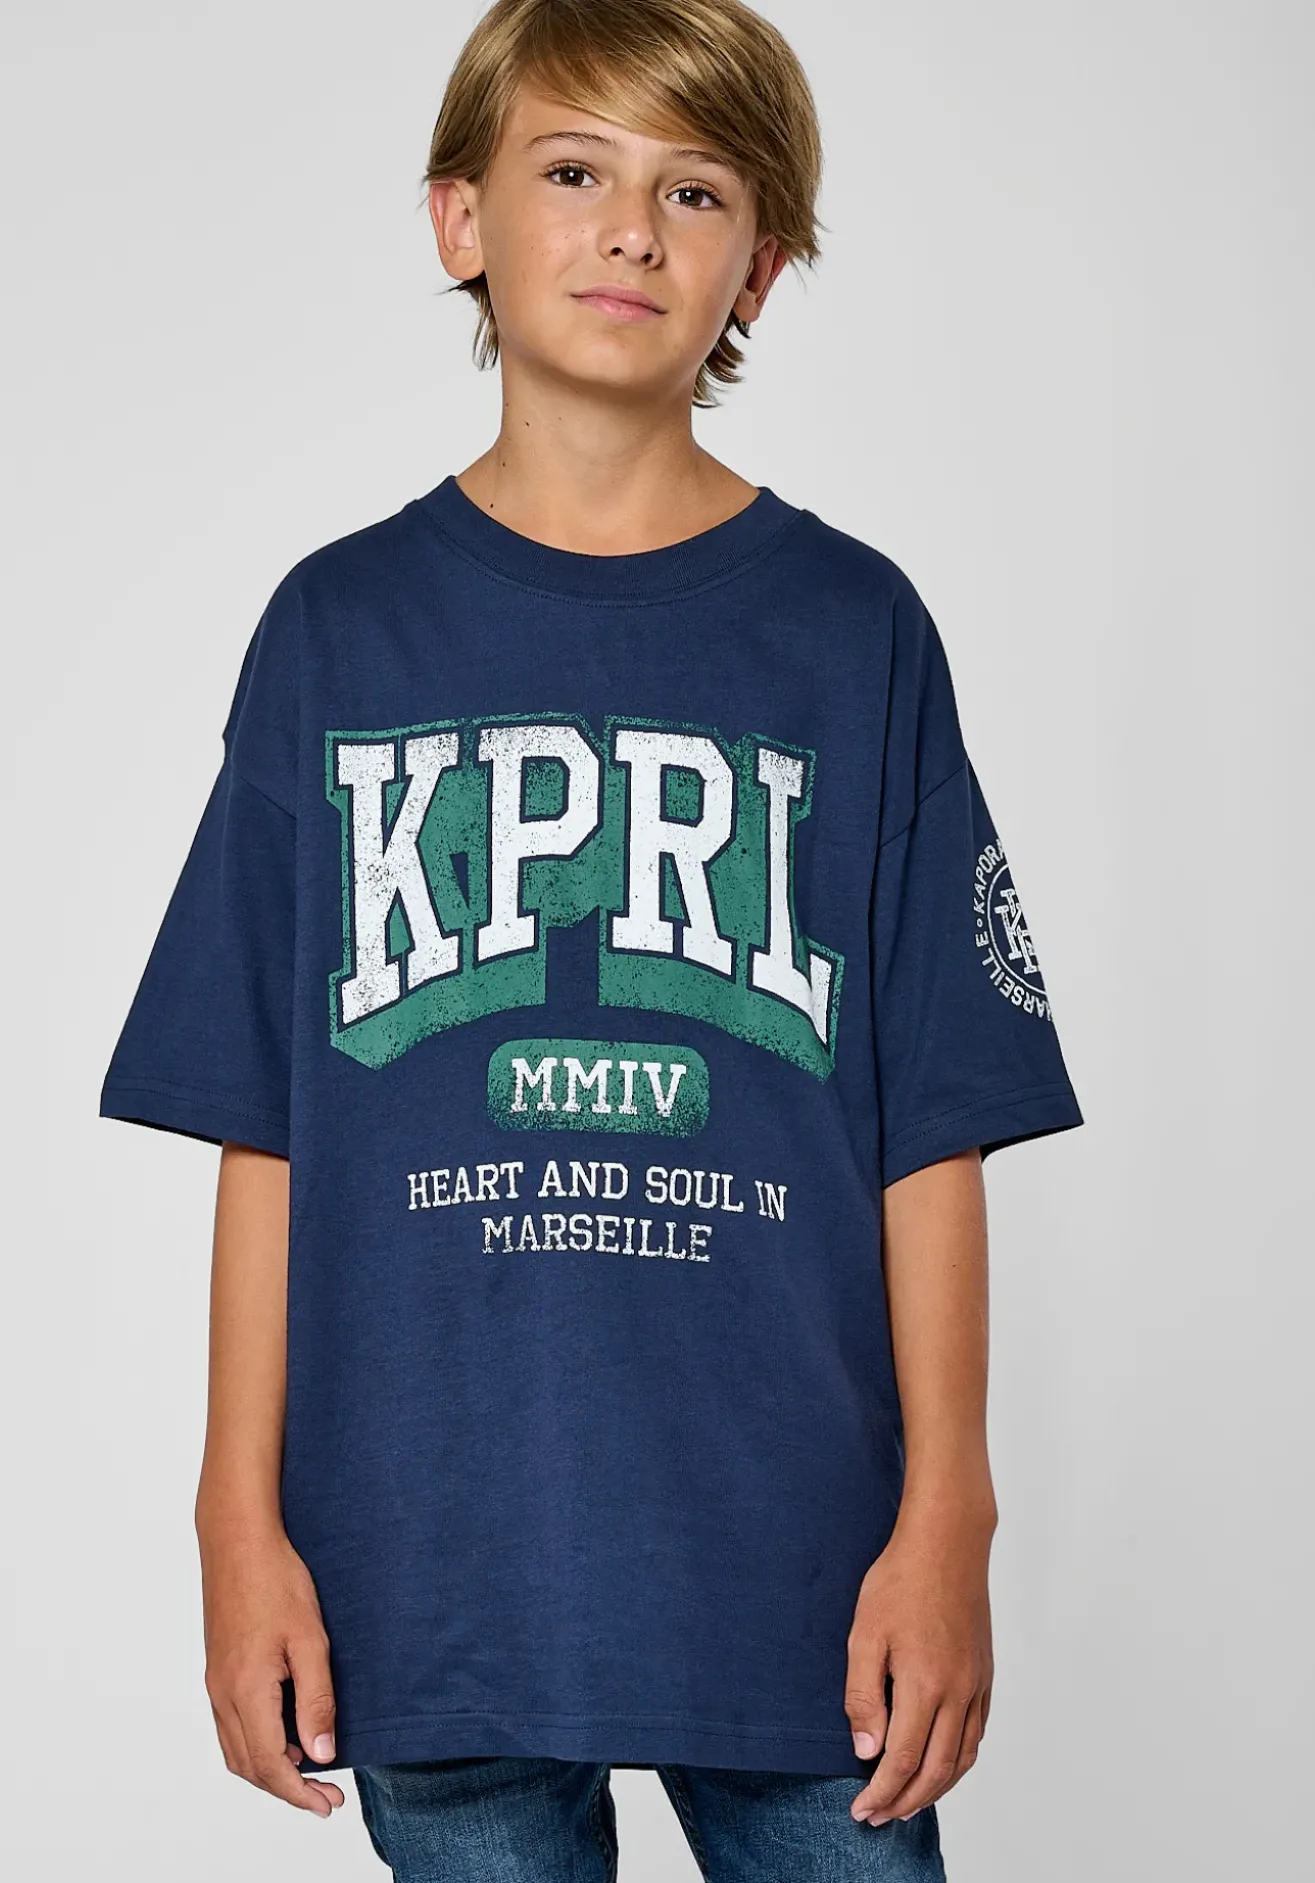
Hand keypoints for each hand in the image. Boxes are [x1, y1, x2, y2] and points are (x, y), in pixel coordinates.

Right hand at [198, 1517, 345, 1816]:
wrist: (238, 1542)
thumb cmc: (277, 1582)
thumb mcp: (311, 1640)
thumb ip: (317, 1700)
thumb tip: (322, 1754)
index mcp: (246, 1690)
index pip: (269, 1765)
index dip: (299, 1793)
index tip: (328, 1806)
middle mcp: (223, 1694)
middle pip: (249, 1767)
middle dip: (286, 1789)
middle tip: (326, 1797)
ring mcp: (216, 1684)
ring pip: (236, 1750)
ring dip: (269, 1771)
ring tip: (309, 1772)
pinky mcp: (218, 1671)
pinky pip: (231, 1727)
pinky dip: (256, 1746)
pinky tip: (285, 1736)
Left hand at [844, 1505, 993, 1825]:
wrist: (946, 1544)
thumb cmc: (899, 1581)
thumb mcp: (865, 1634)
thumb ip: (863, 1695)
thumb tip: (867, 1750)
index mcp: (924, 1685)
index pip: (903, 1761)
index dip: (881, 1793)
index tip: (861, 1810)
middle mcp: (957, 1693)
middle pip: (936, 1771)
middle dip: (905, 1802)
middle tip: (878, 1816)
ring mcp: (976, 1685)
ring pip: (962, 1759)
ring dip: (935, 1790)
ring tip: (907, 1802)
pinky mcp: (984, 1674)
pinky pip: (977, 1733)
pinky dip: (959, 1761)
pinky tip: (941, 1764)